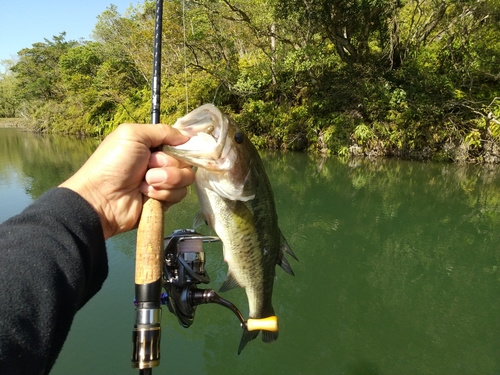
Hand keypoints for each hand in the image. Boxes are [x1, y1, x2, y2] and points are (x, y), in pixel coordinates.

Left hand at [59, 123, 194, 239]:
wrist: (102, 198)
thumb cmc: (114, 163)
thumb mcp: (133, 135)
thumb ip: (162, 130)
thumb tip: (188, 135)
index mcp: (153, 145)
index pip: (181, 143)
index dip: (182, 146)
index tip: (174, 148)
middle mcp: (160, 162)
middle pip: (186, 161)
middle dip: (169, 164)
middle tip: (149, 166)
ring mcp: (163, 182)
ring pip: (185, 179)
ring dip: (166, 180)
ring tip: (145, 183)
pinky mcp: (164, 200)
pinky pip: (179, 195)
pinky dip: (162, 194)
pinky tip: (145, 194)